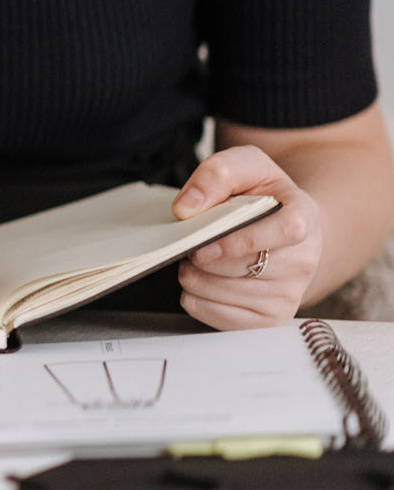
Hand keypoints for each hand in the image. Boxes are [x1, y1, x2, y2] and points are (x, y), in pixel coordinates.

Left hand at [173, 146, 321, 328]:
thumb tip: (186, 208)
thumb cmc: (262, 196)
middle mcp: (304, 263)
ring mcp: (288, 297)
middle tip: (196, 242)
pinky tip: (205, 279)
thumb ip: (217, 173)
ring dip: (193, 275)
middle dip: (201, 256)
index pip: (284, 232)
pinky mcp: (268, 321)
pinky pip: (211, 315)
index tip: (204, 246)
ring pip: (219, 294)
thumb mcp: (245, 167)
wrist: (285, 230)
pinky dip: (194, 297)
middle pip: (240, 270)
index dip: (238, 242)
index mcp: (304, 220)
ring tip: (202, 258)